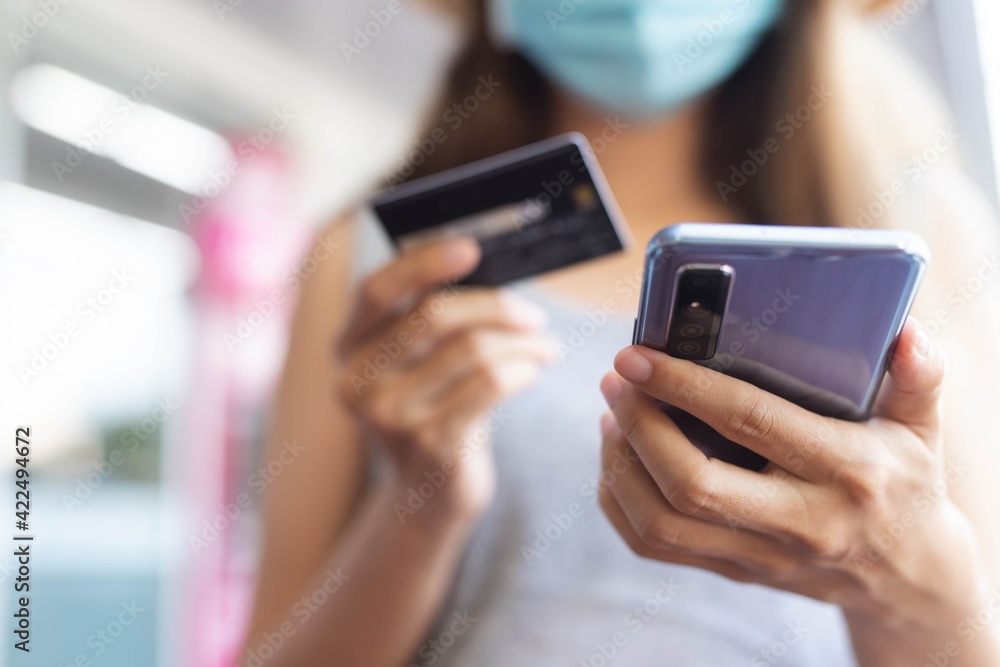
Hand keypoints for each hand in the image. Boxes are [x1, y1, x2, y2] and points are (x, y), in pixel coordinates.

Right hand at [337, 238, 555, 524]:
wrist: (428, 497)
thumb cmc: (434, 411)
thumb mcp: (417, 365)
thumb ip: (431, 320)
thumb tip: (489, 265)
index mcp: (349, 347)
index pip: (375, 289)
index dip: (422, 263)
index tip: (471, 249)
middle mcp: (358, 380)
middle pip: (434, 315)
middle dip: (497, 307)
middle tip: (534, 315)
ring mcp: (390, 416)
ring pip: (472, 349)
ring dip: (523, 342)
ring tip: (544, 347)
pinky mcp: (429, 443)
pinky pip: (491, 384)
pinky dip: (523, 370)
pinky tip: (533, 372)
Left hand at [597, 318, 988, 633]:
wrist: (908, 578)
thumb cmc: (907, 484)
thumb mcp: (923, 428)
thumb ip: (919, 377)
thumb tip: (906, 333)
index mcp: (845, 471)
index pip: (750, 421)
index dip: (684, 385)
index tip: (638, 354)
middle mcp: (801, 522)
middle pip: (692, 483)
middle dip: (639, 425)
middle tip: (616, 379)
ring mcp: (763, 556)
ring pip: (663, 523)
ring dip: (620, 465)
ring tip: (612, 413)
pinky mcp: (736, 572)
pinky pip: (656, 547)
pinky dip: (621, 502)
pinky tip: (618, 459)